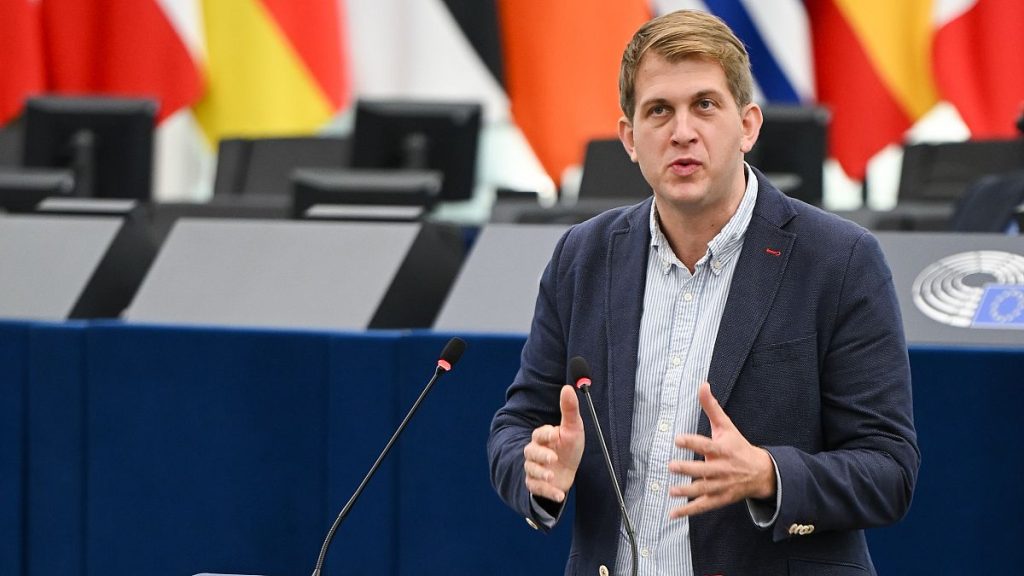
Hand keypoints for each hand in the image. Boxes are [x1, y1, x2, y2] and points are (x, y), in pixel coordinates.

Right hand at [522, 385, 584, 502]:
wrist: (567, 472)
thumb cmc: (569, 448)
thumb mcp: (573, 428)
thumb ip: (569, 409)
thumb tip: (568, 388)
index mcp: (542, 437)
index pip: (539, 434)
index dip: (545, 434)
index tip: (554, 434)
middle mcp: (535, 453)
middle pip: (531, 453)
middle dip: (541, 456)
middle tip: (553, 458)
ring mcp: (534, 469)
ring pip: (531, 471)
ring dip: (541, 474)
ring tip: (552, 476)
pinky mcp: (536, 484)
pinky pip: (537, 489)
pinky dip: (547, 492)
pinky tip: (559, 495)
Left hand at [667, 382, 775, 517]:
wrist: (760, 473)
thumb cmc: (738, 446)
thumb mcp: (726, 426)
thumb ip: (711, 407)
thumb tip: (702, 384)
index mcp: (723, 450)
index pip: (707, 445)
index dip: (692, 442)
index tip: (678, 438)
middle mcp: (722, 469)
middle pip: (704, 470)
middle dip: (688, 469)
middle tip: (671, 466)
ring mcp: (721, 486)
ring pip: (703, 490)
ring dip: (687, 491)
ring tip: (672, 490)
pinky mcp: (719, 499)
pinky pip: (703, 506)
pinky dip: (688, 511)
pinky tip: (673, 513)